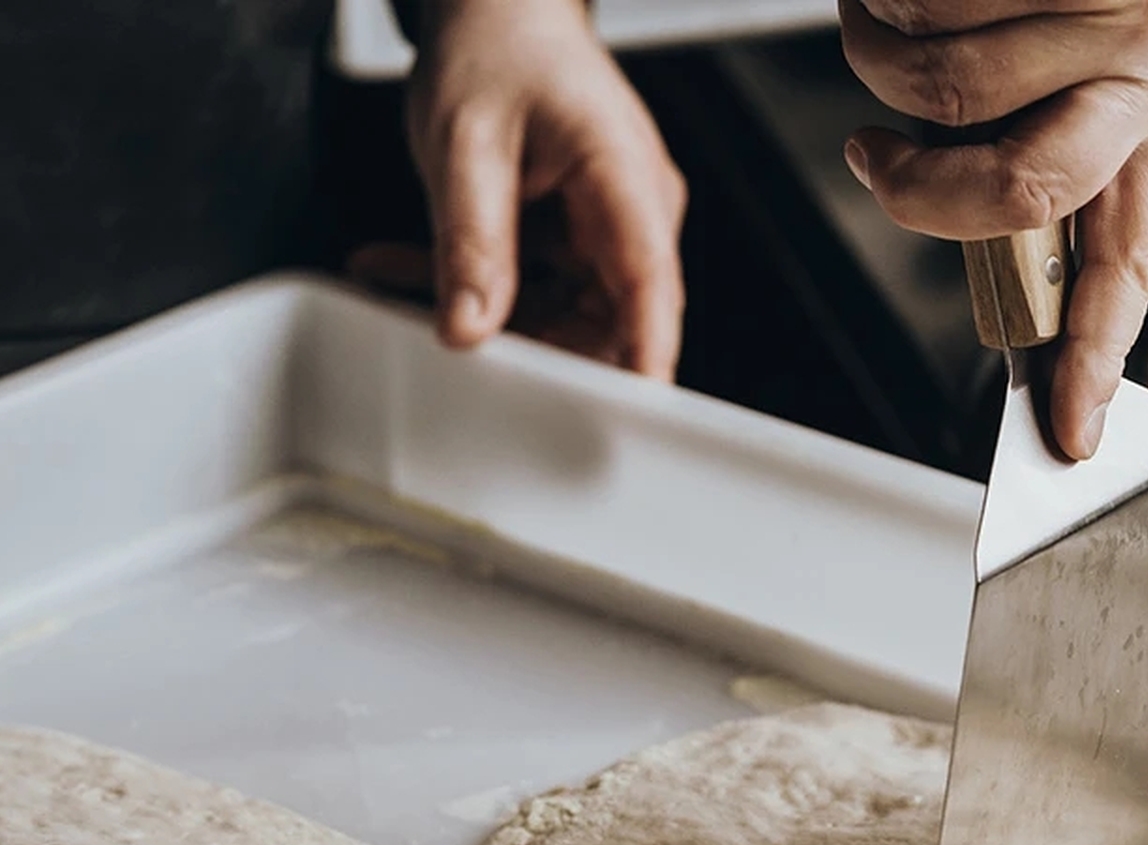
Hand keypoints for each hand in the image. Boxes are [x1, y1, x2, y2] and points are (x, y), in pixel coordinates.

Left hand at [398, 0, 686, 377]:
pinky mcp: (577, 240)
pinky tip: (411, 271)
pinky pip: (536, 291)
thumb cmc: (495, 50)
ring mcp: (608, 229)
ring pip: (565, 315)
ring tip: (408, 282)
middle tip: (464, 347)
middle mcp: (632, 211)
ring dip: (490, 314)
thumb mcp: (465, 142)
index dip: (646, 354)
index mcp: (624, 175)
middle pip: (612, 318)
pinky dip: (476, 288)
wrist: (495, 10)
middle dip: (540, 346)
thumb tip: (468, 328)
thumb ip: (470, 239)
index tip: (633, 412)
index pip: (649, 283)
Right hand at [839, 0, 1147, 457]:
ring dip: (886, 68)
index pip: (1129, 261)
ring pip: (950, 89)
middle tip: (881, 161)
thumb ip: (1037, 172)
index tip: (1071, 437)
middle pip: (1020, 187)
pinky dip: (882, 4)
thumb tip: (1009, 291)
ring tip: (894, 25)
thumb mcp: (1070, 79)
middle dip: (920, 190)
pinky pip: (927, 7)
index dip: (1091, 358)